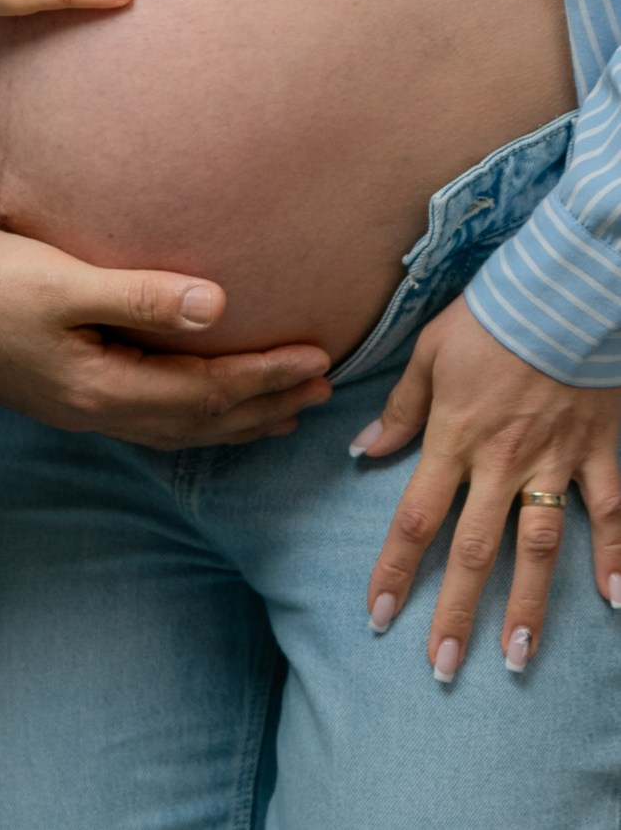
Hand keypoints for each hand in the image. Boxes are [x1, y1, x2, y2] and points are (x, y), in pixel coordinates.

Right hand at [0, 229, 332, 447]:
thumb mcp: (62, 282)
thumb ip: (140, 295)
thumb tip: (218, 306)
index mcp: (101, 387)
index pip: (206, 390)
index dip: (266, 376)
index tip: (319, 358)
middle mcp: (96, 411)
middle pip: (200, 420)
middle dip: (264, 405)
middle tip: (323, 390)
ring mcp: (79, 408)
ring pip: (177, 427)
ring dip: (235, 419)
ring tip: (282, 413)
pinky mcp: (65, 392)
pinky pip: (150, 418)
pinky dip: (192, 416)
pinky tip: (198, 406)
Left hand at [354, 297, 620, 677]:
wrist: (560, 291)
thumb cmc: (489, 316)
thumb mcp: (430, 353)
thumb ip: (400, 409)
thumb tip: (363, 450)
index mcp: (453, 440)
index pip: (415, 518)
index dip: (395, 570)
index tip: (379, 617)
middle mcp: (501, 464)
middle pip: (472, 550)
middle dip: (455, 612)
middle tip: (442, 667)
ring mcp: (553, 463)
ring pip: (538, 548)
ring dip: (527, 606)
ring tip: (515, 660)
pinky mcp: (597, 453)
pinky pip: (609, 513)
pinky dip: (616, 557)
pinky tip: (615, 601)